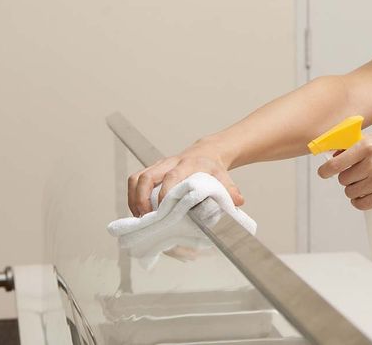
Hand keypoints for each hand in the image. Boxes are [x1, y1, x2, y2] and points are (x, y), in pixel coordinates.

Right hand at [127, 138, 242, 216]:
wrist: (207, 153)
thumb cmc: (213, 168)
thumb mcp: (224, 177)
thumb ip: (230, 189)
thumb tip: (238, 201)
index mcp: (187, 164)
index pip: (171, 176)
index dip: (164, 193)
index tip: (162, 210)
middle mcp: (169, 163)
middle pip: (146, 176)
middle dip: (141, 198)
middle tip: (146, 218)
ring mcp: (158, 166)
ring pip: (136, 178)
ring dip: (133, 198)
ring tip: (140, 217)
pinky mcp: (152, 170)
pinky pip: (135, 180)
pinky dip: (133, 196)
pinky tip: (139, 211)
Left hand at [317, 134, 371, 209]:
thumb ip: (357, 145)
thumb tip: (334, 155)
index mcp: (368, 145)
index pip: (337, 162)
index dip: (326, 170)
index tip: (324, 173)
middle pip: (343, 179)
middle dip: (347, 179)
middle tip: (358, 176)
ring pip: (351, 192)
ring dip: (354, 191)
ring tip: (366, 185)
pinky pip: (361, 204)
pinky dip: (360, 202)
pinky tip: (366, 196)